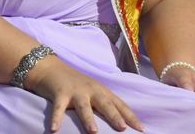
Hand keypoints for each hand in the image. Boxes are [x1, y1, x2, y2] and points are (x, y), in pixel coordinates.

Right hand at [23, 56, 143, 133]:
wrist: (52, 68)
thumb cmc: (75, 84)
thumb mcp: (92, 92)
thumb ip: (103, 104)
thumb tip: (120, 123)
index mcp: (101, 91)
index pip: (119, 104)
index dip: (130, 116)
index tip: (141, 128)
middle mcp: (91, 90)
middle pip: (105, 104)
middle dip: (115, 116)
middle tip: (123, 128)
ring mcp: (76, 91)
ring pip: (84, 106)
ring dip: (89, 118)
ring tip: (94, 131)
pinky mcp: (60, 92)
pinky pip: (58, 107)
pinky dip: (56, 118)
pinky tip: (54, 129)